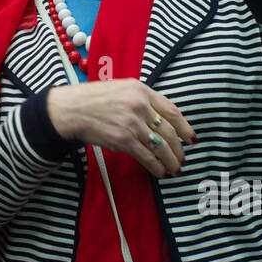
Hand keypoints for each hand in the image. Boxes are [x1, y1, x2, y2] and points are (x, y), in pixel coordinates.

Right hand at [45, 79, 194, 177]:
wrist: (70, 109)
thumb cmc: (93, 100)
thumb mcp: (121, 89)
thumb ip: (142, 100)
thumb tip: (162, 121)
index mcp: (141, 90)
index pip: (172, 111)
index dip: (185, 127)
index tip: (192, 139)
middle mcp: (139, 105)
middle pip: (169, 132)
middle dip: (178, 150)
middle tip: (182, 160)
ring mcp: (132, 123)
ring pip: (161, 147)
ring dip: (170, 161)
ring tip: (174, 169)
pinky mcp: (123, 139)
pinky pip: (147, 157)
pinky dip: (156, 167)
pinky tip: (160, 172)